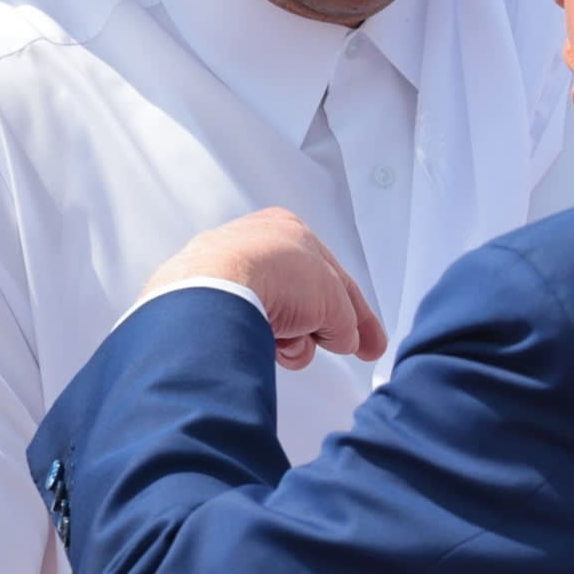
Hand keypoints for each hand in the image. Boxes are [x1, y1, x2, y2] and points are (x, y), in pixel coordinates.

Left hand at [143, 208, 388, 369]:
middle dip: (318, 329)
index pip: (332, 277)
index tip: (369, 343)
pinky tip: (261, 343)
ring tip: (287, 342)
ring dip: (290, 340)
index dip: (357, 315)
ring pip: (275, 320)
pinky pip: (245, 331)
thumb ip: (347, 320)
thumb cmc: (272, 273)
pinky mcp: (203, 303)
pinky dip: (260, 342)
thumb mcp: (334, 298)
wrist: (218, 292)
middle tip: (327, 342)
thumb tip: (344, 338)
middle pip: (303, 302)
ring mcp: (225, 275)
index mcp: (287, 229)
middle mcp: (253, 247)